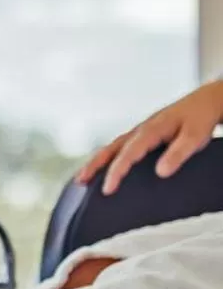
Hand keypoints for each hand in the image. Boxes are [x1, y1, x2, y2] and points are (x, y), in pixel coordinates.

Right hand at [79, 82, 222, 194]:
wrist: (207, 100)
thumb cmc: (200, 117)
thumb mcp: (196, 136)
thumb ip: (178, 153)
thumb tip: (161, 171)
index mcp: (151, 129)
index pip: (128, 154)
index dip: (116, 171)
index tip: (107, 188)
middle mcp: (141, 129)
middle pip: (111, 148)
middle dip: (94, 165)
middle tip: (80, 181)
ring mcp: (140, 130)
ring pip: (112, 147)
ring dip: (96, 162)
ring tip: (83, 178)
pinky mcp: (143, 133)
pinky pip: (120, 146)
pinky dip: (107, 157)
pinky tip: (104, 165)